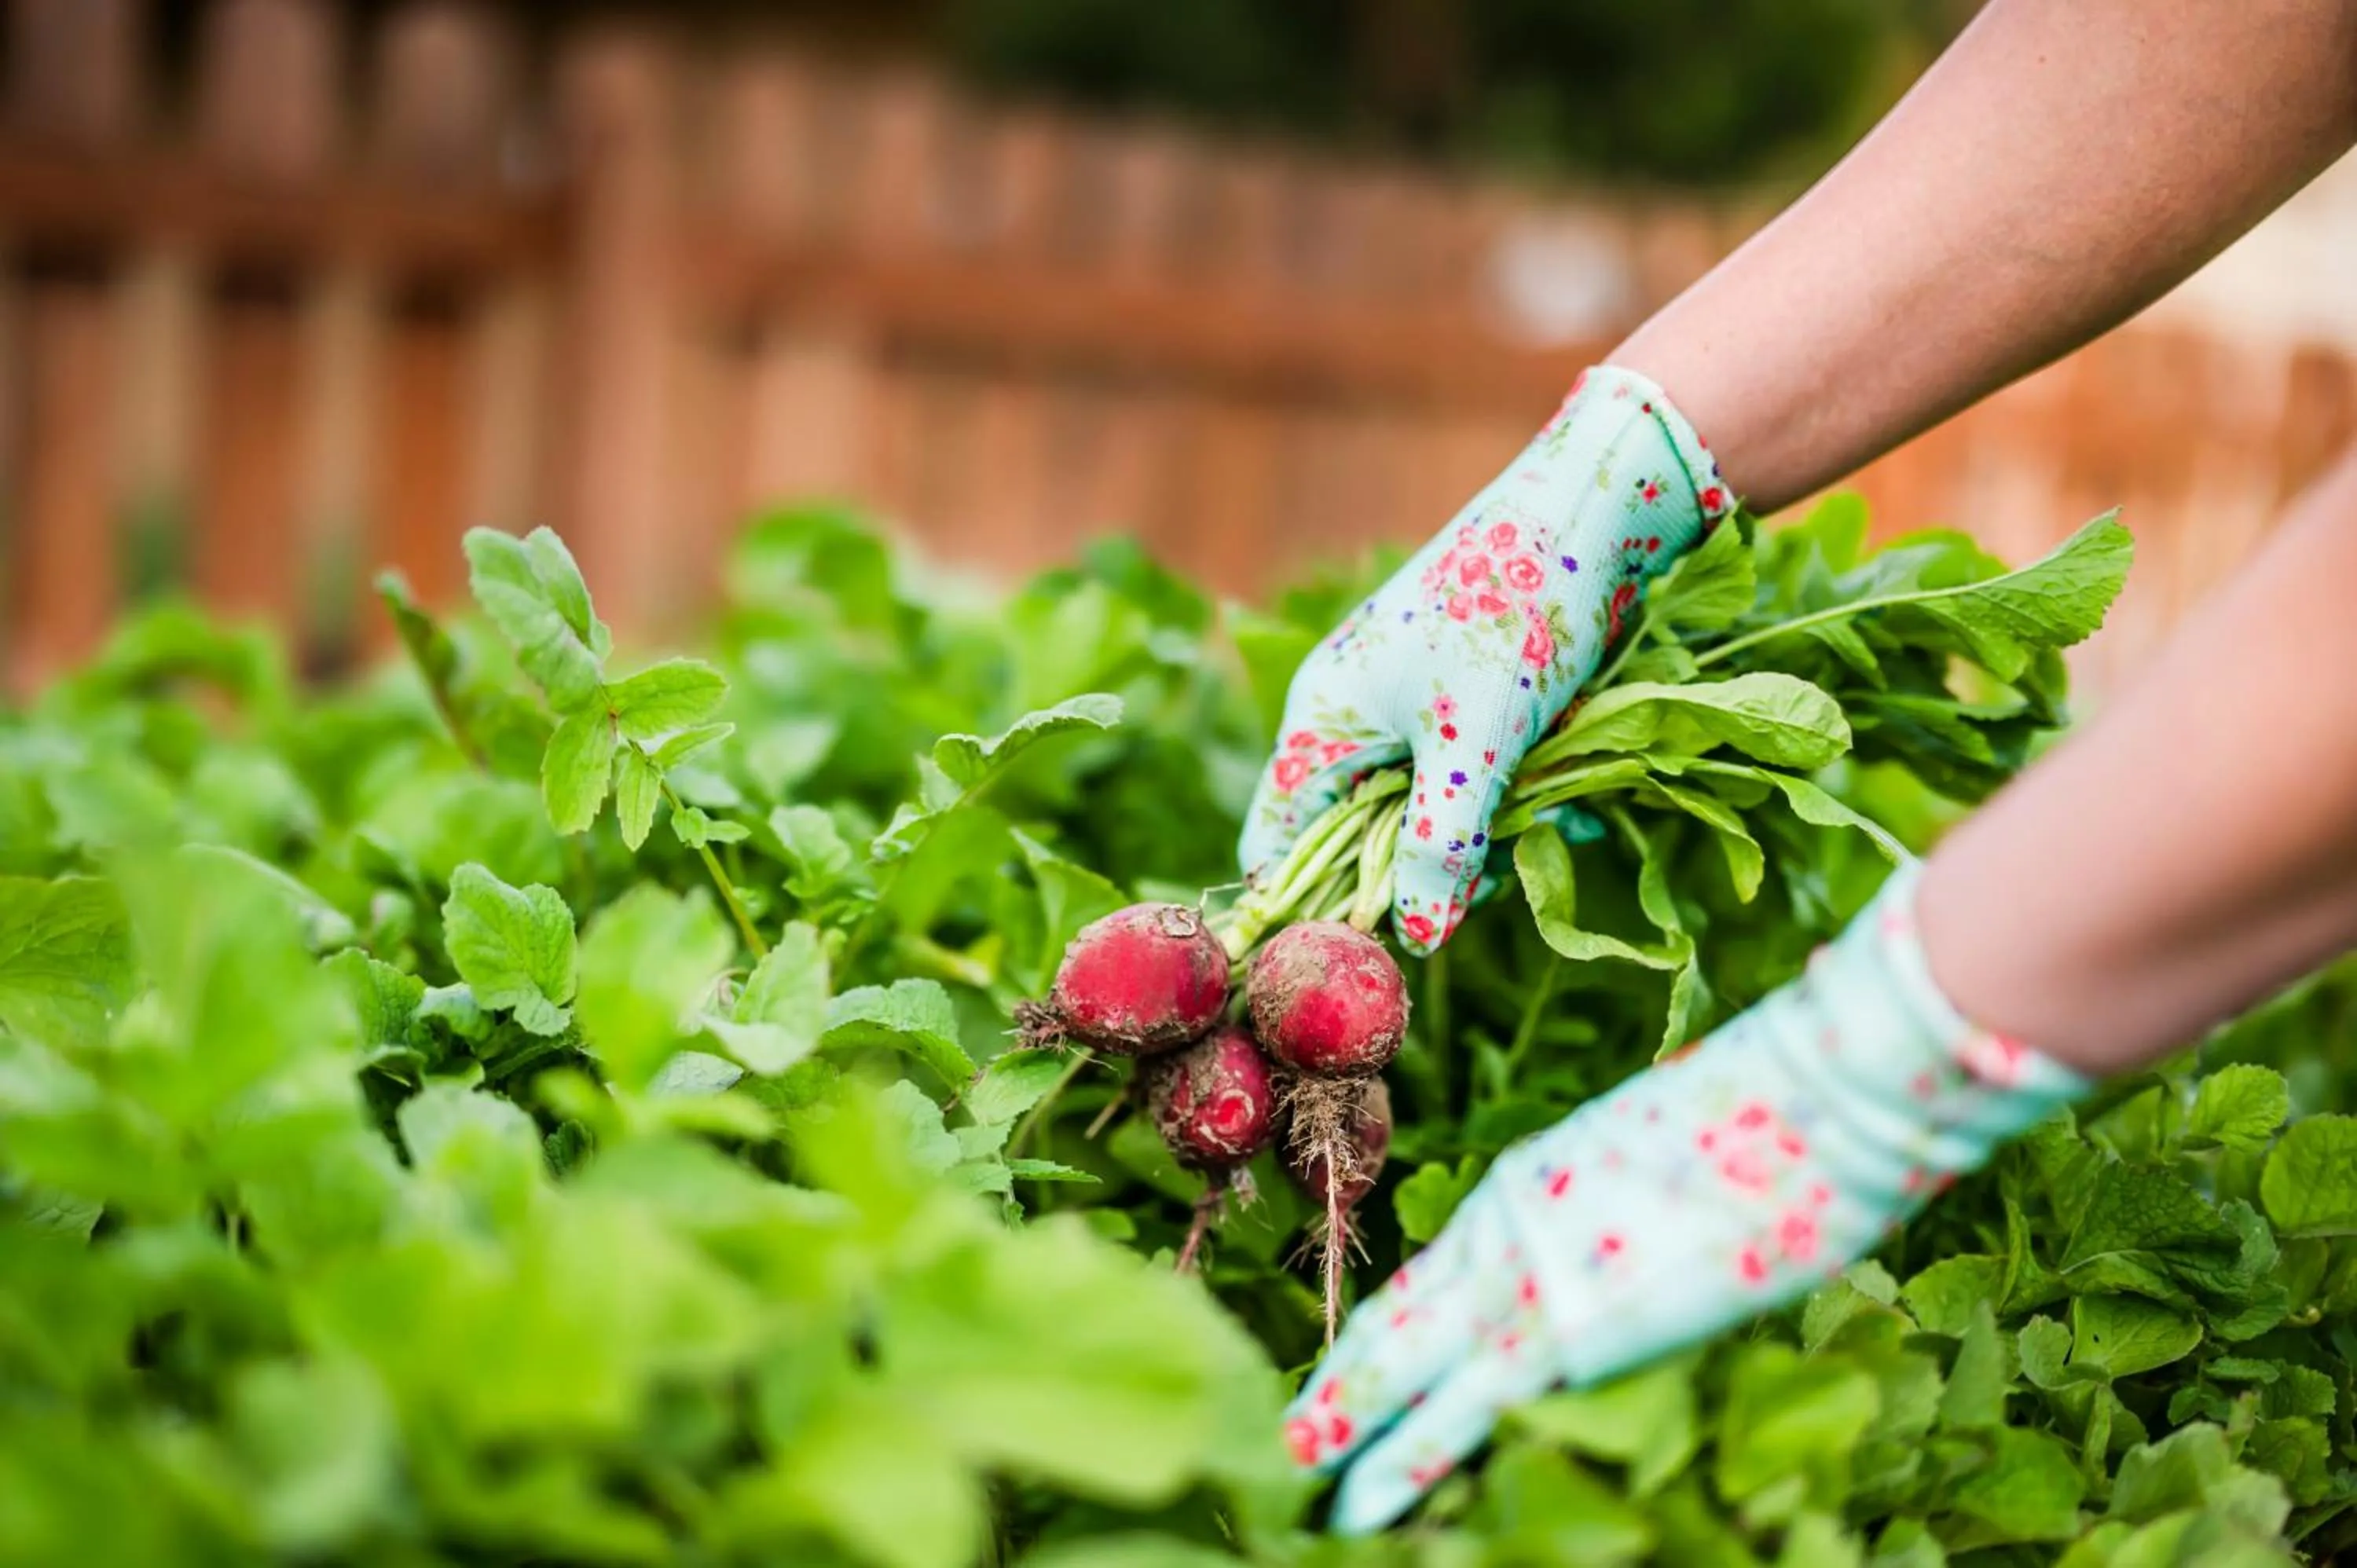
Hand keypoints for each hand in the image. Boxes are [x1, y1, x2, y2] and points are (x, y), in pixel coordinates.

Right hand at [1239, 366, 1733, 954]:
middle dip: (1416, 870)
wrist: (1588, 513)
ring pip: (1418, 811)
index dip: (1307, 907)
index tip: (1367, 953)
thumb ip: (1437, 846)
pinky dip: (1503, 792)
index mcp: (1321, 722)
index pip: (1275, 847)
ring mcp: (1404, 704)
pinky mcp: (1459, 696)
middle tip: (1481, 882)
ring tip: (1534, 814)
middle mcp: (1348, 716)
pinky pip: (1464, 775)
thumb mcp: (1475, 747)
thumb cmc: (1513, 616)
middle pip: (1352, 839)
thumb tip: (1416, 937)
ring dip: (1474, 832)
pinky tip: (1555, 787)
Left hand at [1284, 863, 2087, 1533]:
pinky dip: (1398, 1460)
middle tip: (1286, 1441)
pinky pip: (1455, 1411)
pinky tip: (1357, 1501)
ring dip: (1347, 1431)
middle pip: (1395, 1324)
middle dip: (1339, 1389)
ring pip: (1400, 1368)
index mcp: (1522, 1187)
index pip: (1427, 1279)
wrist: (1809, 1102)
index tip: (1344, 1372)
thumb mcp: (1666, 1171)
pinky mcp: (1561, 1328)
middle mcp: (1501, 1229)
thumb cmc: (1769, 1130)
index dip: (1380, 1334)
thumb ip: (1619, 1219)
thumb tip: (1628, 1255)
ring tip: (1295, 1475)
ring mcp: (1523, 1276)